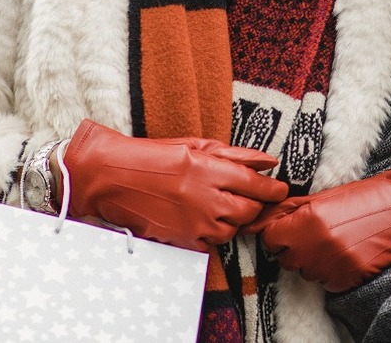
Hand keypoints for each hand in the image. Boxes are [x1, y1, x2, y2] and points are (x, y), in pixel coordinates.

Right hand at [60, 119, 287, 250]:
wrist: (111, 179)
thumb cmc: (152, 157)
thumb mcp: (193, 146)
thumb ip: (234, 155)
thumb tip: (268, 161)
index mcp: (207, 169)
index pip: (255, 184)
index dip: (272, 189)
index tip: (279, 190)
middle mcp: (204, 198)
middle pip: (248, 210)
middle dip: (254, 205)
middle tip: (249, 198)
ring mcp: (194, 223)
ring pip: (232, 229)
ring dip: (232, 219)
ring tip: (216, 204)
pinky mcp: (183, 241)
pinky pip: (212, 243)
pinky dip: (212, 233)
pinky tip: (200, 218)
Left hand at [249, 151, 390, 291]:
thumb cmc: (368, 197)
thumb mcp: (326, 195)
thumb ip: (291, 209)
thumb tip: (261, 218)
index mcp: (311, 220)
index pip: (271, 237)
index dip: (278, 232)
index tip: (289, 228)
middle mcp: (319, 246)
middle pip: (284, 257)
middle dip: (293, 247)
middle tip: (312, 233)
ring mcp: (333, 266)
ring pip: (304, 272)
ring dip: (311, 260)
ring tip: (332, 241)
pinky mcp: (347, 280)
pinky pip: (324, 282)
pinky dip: (329, 271)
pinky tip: (344, 253)